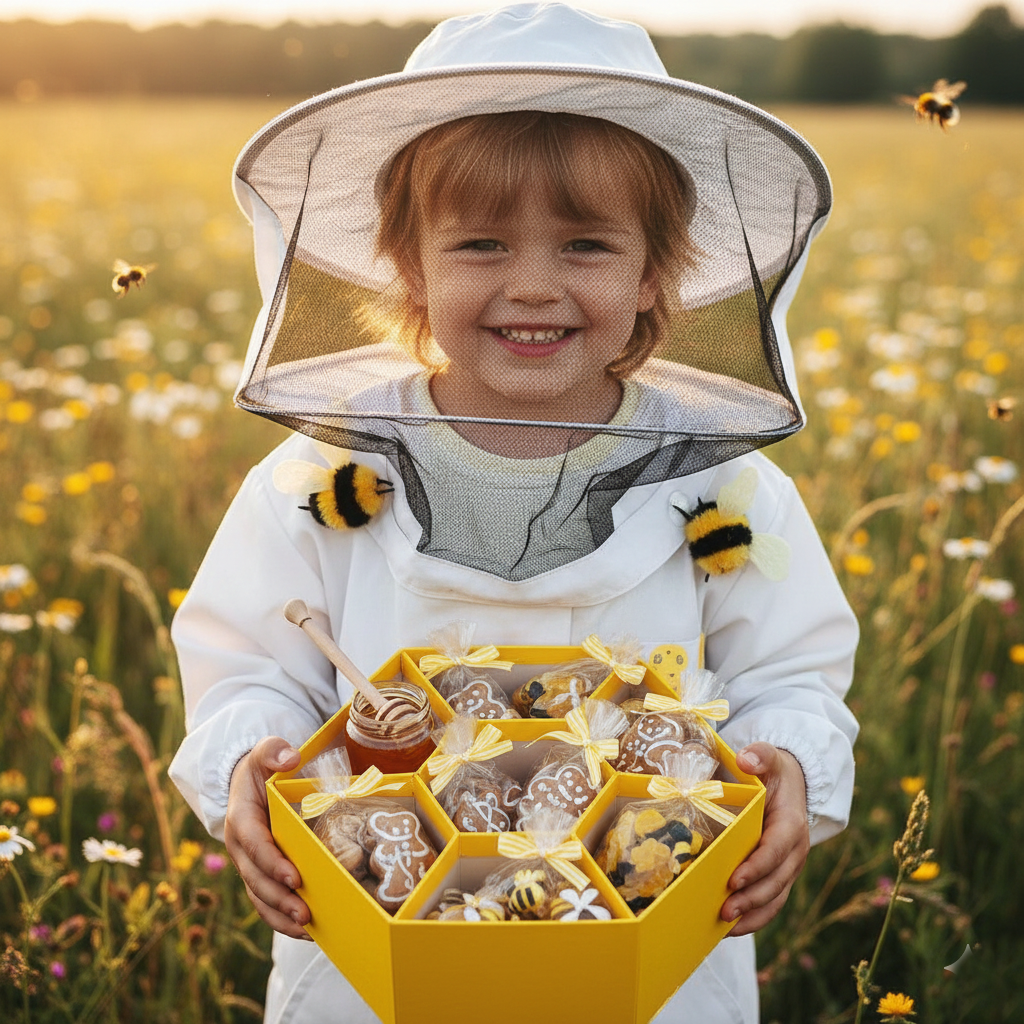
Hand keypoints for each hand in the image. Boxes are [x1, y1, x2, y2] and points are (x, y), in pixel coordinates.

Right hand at [224, 736, 311, 939]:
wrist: (249, 783)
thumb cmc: (260, 767)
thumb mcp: (264, 751)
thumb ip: (273, 750)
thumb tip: (289, 758)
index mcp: (240, 820)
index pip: (254, 845)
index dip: (271, 863)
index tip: (294, 877)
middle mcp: (240, 848)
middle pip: (256, 879)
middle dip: (279, 899)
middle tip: (306, 912)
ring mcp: (249, 865)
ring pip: (259, 897)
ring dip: (280, 916)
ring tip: (307, 930)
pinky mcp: (260, 875)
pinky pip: (266, 903)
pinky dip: (282, 919)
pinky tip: (307, 932)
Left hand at [720, 742, 808, 935]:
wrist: (791, 785)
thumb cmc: (774, 773)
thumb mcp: (769, 758)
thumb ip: (761, 755)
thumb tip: (747, 760)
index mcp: (791, 824)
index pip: (776, 850)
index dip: (757, 867)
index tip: (734, 879)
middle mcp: (794, 851)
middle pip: (776, 881)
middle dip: (751, 898)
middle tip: (724, 909)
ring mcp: (789, 867)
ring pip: (775, 898)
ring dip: (753, 914)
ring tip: (725, 926)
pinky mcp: (780, 876)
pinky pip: (771, 902)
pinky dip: (755, 918)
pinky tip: (731, 928)